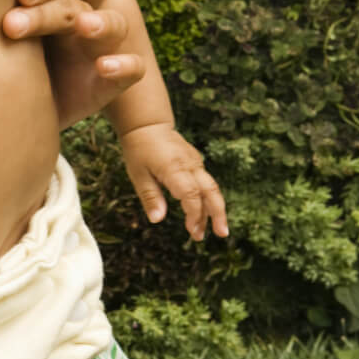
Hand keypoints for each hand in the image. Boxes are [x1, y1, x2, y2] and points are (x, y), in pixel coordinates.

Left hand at [2, 0, 144, 126]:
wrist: (15, 118)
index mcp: (44, 4)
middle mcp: (73, 19)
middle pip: (69, 1)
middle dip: (47, 9)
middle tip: (15, 23)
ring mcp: (95, 47)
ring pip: (107, 23)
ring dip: (98, 23)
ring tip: (85, 27)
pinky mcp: (109, 79)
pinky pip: (130, 68)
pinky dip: (123, 65)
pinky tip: (109, 67)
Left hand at [118, 124, 228, 239]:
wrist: (147, 125)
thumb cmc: (139, 150)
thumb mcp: (138, 174)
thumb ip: (150, 197)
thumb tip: (157, 220)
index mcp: (174, 168)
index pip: (191, 195)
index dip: (195, 214)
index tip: (191, 230)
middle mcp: (189, 165)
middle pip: (211, 191)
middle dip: (218, 214)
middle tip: (221, 234)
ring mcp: (195, 162)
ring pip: (212, 187)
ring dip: (215, 209)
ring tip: (215, 230)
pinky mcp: (196, 161)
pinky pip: (207, 182)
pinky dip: (209, 198)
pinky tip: (205, 213)